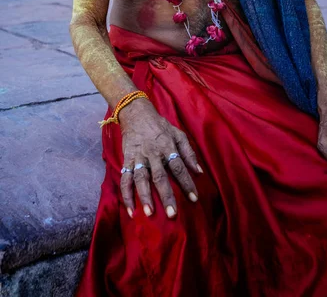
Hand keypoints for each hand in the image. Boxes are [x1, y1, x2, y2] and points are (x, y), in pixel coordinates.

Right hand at [118, 98, 202, 218]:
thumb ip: (189, 152)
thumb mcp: (178, 134)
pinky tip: (132, 210)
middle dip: (166, 196)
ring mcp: (139, 157)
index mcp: (168, 146)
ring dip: (145, 196)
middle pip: (160, 176)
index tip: (194, 198)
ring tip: (149, 213)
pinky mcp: (127, 160)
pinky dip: (127, 195)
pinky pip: (125, 179)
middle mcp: (153, 153)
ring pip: (141, 179)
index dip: (187, 182)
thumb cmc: (160, 126)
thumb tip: (200, 171)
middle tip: (172, 214)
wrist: (136, 114)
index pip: (179, 167)